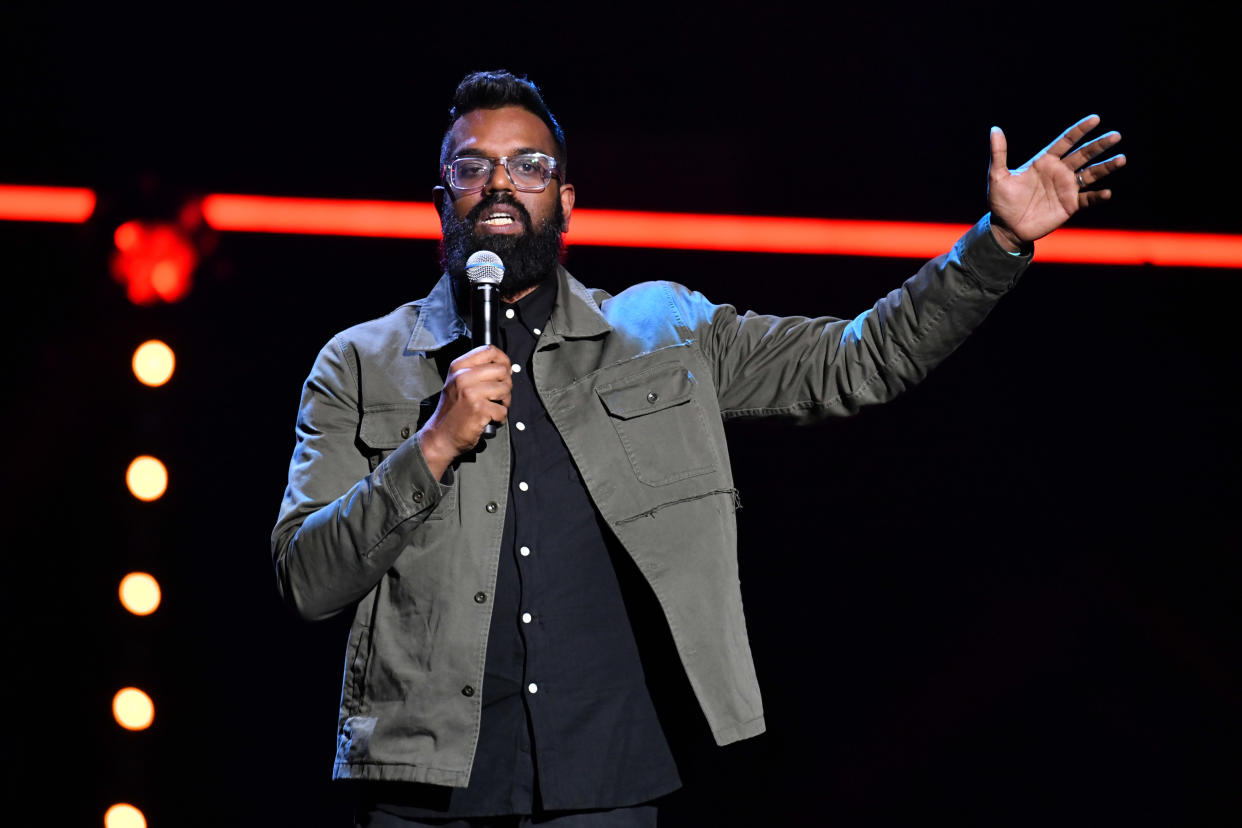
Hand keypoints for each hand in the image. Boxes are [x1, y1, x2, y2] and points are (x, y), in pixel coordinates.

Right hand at [417, 345, 511, 478]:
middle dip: (506, 384)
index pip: (489, 350)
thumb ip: (476, 372)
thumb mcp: (457, 383)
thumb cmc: (452, 411)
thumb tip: (505, 367)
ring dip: (505, 402)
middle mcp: (463, 377)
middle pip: (502, 369)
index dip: (503, 359)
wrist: (440, 436)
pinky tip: (489, 419)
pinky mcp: (479, 409)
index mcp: (458, 367)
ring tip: (494, 408)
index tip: (505, 370)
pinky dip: (500, 417)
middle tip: (499, 395)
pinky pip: (503, 409)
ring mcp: (471, 393)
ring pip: (505, 389)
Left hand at [988, 115, 1125, 250]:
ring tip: (1121, 159)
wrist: (1006, 227)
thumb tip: (995, 129)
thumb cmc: (1001, 201)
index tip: (1095, 119)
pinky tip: (1107, 192)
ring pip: (1091, 174)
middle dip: (1099, 145)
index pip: (1066, 141)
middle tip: (1115, 135)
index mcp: (1044, 161)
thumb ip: (999, 153)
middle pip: (1083, 154)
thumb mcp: (997, 176)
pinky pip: (1087, 199)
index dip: (1080, 130)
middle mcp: (1059, 172)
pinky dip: (1097, 196)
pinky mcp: (1070, 206)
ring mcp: (1066, 188)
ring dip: (1106, 167)